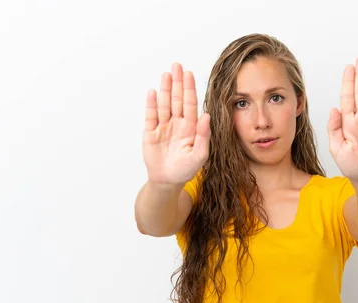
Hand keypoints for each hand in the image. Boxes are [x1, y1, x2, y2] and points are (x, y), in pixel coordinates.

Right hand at [143, 63, 210, 184]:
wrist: (168, 181)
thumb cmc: (186, 169)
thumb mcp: (200, 155)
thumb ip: (204, 136)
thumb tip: (206, 116)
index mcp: (191, 128)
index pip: (190, 104)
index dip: (189, 89)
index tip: (189, 74)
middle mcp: (177, 124)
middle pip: (177, 99)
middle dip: (177, 83)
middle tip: (177, 65)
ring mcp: (163, 127)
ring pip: (164, 104)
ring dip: (165, 89)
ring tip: (166, 74)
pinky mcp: (150, 133)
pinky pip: (151, 115)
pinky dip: (152, 104)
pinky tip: (153, 92)